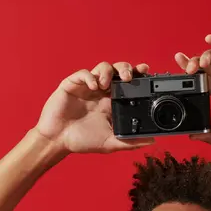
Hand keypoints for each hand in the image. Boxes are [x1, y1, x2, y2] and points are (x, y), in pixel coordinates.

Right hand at [34, 61, 154, 153]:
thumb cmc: (83, 141)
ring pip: (102, 67)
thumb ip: (130, 142)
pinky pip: (83, 73)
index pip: (128, 84)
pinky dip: (90, 76)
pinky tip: (93, 86)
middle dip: (125, 68)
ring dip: (108, 71)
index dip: (138, 75)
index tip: (146, 70)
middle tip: (128, 78)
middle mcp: (102, 92)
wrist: (58, 140)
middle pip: (118, 70)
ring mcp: (88, 86)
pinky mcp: (73, 84)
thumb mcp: (110, 143)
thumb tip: (152, 141)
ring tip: (106, 84)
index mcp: (112, 103)